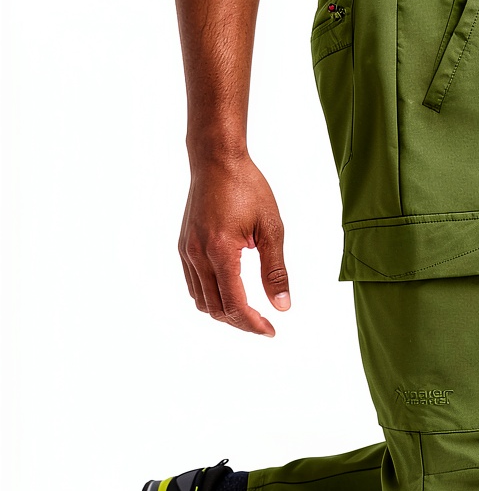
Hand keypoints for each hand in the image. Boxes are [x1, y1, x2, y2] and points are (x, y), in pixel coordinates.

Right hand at [178, 154, 290, 334]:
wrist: (216, 160)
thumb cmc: (247, 188)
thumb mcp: (272, 229)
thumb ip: (276, 270)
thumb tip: (283, 306)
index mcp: (221, 251)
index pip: (235, 304)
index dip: (253, 324)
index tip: (271, 330)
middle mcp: (198, 255)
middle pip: (217, 309)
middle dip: (241, 322)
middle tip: (264, 324)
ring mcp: (187, 252)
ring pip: (202, 302)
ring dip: (225, 313)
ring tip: (249, 312)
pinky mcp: (184, 248)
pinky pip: (194, 286)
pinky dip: (212, 298)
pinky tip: (231, 294)